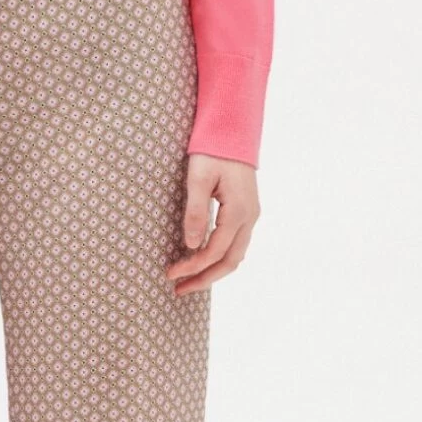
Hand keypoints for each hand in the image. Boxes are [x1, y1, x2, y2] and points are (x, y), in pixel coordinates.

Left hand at [166, 153, 258, 293]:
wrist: (232, 131)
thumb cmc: (212, 151)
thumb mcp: (198, 178)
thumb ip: (196, 211)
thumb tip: (190, 245)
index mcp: (238, 210)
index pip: (215, 251)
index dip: (193, 267)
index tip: (170, 275)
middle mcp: (249, 217)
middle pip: (230, 262)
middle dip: (204, 279)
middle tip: (178, 290)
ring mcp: (251, 216)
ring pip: (235, 256)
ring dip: (212, 271)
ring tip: (187, 281)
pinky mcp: (246, 212)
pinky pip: (235, 244)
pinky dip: (219, 258)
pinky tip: (201, 260)